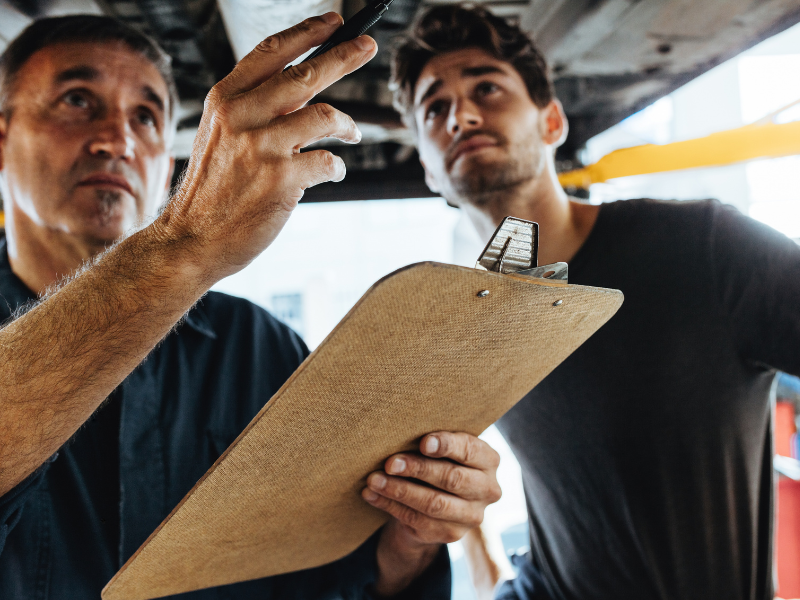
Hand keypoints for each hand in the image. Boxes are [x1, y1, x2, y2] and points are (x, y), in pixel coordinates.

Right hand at [156, 14, 376, 283]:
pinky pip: (328, 162)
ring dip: (348, 126)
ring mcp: (263, 147)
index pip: (272, 52)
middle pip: (307, 74)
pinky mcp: (282, 180)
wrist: (192, 238)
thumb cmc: (213, 190)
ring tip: (352, 135)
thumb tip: (306, 89)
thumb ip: (256, 111)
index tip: (334, 22)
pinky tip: (334, 172)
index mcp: (225, 99)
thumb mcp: (221, 136)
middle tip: (368, 45)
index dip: (307, 33)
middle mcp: (242, 116)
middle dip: (345, 55)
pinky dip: (337, 167)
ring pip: (326, 116)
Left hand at [363, 432, 501, 595]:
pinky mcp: (452, 534)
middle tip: (390, 463)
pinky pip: (418, 520)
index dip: (447, 446)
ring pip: (433, 503)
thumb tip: (402, 429)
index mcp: (489, 460)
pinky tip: (372, 495)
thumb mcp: (444, 449)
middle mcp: (487, 489)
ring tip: (374, 480)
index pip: (470, 451)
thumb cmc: (439, 461)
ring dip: (399, 490)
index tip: (423, 443)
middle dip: (417, 469)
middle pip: (452, 478)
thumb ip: (434, 441)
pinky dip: (391, 506)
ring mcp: (472, 516)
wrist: (438, 502)